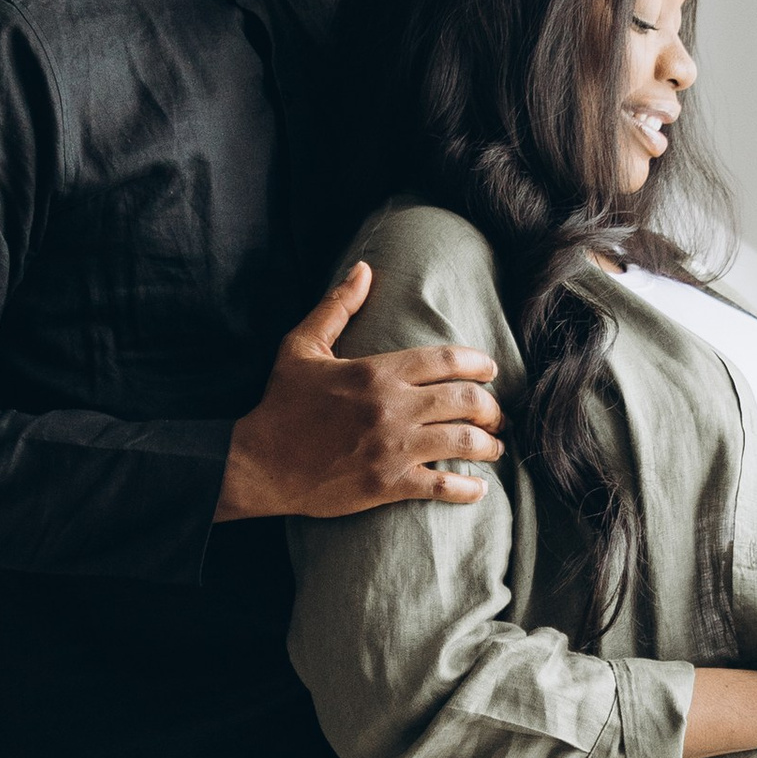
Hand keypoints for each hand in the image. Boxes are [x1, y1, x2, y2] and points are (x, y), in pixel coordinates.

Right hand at [216, 264, 503, 520]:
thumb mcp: (301, 347)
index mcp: (376, 371)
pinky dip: (467, 488)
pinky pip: (442, 486)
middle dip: (491, 407)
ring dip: (489, 444)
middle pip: (465, 400)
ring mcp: (392, 447)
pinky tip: (478, 488)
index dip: (477, 363)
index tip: (490, 370)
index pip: (445, 359)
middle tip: (497, 413)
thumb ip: (337, 307)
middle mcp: (391, 407)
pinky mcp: (388, 484)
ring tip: (496, 447)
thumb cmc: (281, 404)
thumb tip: (363, 269)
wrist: (259, 464)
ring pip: (463, 441)